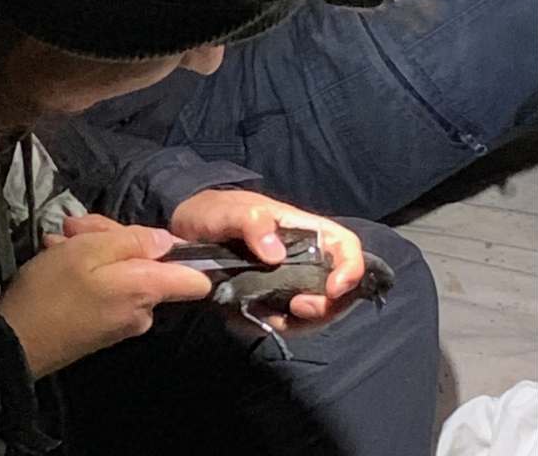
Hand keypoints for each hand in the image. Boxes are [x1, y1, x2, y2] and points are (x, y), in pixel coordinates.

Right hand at [0, 225, 210, 377]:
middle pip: (151, 265)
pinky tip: (60, 254)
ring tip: (61, 238)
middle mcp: (143, 310)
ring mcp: (123, 321)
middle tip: (77, 226)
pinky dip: (89, 269)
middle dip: (117, 239)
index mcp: (147, 289)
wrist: (9, 344)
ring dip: (95, 250)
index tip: (159, 236)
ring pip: (124, 272)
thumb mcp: (88, 250)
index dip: (187, 253)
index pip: (197, 281)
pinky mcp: (103, 327)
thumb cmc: (51, 290)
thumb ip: (133, 241)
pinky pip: (109, 289)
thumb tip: (168, 241)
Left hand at [171, 189, 364, 325]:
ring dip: (302, 323)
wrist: (187, 231)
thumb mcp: (229, 211)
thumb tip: (275, 254)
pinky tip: (255, 318)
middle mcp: (304, 257)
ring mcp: (290, 280)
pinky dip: (277, 326)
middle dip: (325, 306)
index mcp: (303, 229)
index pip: (345, 245)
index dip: (351, 268)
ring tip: (271, 316)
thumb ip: (252, 223)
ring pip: (317, 311)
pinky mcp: (272, 300)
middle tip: (295, 309)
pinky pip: (288, 322)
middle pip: (339, 288)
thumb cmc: (213, 211)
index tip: (333, 289)